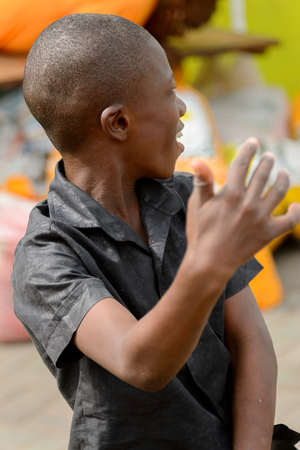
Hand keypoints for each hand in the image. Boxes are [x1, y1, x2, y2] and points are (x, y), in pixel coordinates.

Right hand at [185, 138, 299, 274]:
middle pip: (262, 174)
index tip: (253, 142)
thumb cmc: (200, 233)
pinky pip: (289, 221)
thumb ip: (202, 182)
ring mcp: (261, 218)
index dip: (248, 150)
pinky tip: (295, 206)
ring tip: (283, 172)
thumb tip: (197, 161)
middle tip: (269, 156)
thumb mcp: (198, 206)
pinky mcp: (269, 233)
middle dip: (267, 161)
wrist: (210, 263)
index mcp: (230, 193)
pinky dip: (295, 212)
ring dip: (283, 178)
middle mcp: (248, 203)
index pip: (242, 163)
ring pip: (278, 191)